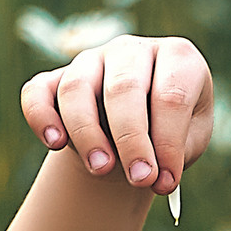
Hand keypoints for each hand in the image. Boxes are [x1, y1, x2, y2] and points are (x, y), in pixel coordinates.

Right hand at [21, 34, 214, 198]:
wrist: (140, 130)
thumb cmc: (174, 131)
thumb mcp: (192, 139)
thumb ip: (178, 152)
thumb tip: (156, 177)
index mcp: (179, 57)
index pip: (172, 96)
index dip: (168, 142)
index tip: (164, 180)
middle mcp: (133, 50)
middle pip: (124, 88)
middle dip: (130, 139)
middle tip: (139, 179)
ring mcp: (92, 58)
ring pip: (77, 88)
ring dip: (86, 133)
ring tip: (100, 169)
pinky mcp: (57, 76)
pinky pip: (38, 91)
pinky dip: (40, 116)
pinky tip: (55, 143)